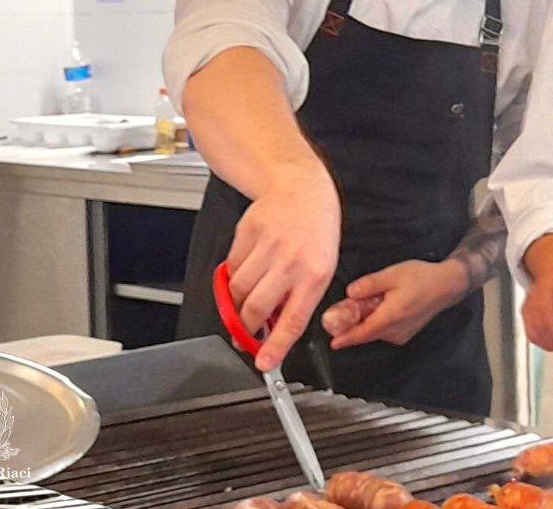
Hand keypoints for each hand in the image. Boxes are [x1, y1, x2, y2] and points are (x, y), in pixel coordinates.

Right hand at [225, 158, 341, 371]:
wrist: (303, 189)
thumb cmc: (316, 232)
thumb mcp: (322, 267)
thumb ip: (299, 298)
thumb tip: (275, 329)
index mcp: (315, 275)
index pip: (293, 320)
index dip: (275, 346)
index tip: (263, 362)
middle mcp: (291, 261)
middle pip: (255, 309)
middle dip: (244, 326)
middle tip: (243, 330)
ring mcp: (267, 246)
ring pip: (237, 290)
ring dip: (236, 300)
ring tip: (248, 292)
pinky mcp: (247, 233)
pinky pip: (230, 267)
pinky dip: (234, 273)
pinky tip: (248, 265)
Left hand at [329, 259, 468, 348]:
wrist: (446, 285)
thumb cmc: (422, 278)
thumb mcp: (392, 274)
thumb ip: (369, 285)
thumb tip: (350, 293)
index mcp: (390, 317)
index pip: (362, 333)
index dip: (345, 338)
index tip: (332, 342)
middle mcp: (396, 330)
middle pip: (366, 333)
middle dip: (352, 326)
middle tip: (339, 314)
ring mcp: (402, 334)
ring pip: (376, 332)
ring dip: (365, 323)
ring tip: (363, 304)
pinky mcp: (406, 332)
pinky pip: (385, 331)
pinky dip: (377, 322)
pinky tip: (378, 307)